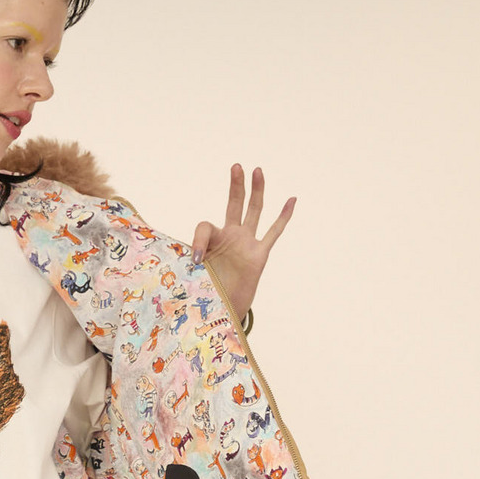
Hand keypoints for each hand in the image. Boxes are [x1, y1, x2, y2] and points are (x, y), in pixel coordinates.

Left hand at [191, 164, 294, 323]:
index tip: (196, 259)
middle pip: (235, 205)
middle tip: (236, 166)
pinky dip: (283, 217)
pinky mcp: (259, 255)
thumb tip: (191, 260)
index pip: (205, 225)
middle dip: (235, 186)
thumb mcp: (191, 275)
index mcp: (212, 241)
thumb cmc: (205, 293)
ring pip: (254, 212)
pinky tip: (291, 200)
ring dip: (256, 192)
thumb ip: (187, 263)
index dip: (199, 239)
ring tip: (257, 170)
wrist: (222, 312)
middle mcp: (230, 238)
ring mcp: (246, 244)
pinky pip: (274, 232)